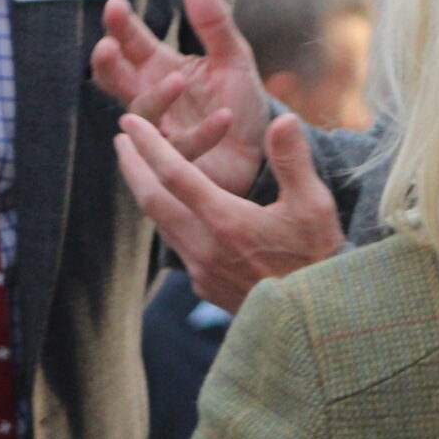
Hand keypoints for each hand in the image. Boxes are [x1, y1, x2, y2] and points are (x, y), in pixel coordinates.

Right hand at [90, 0, 267, 195]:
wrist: (263, 152)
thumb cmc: (239, 101)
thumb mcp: (233, 56)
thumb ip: (214, 21)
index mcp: (160, 68)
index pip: (131, 43)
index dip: (120, 26)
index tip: (115, 5)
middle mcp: (153, 98)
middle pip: (117, 80)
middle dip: (108, 64)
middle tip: (106, 47)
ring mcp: (162, 132)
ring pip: (142, 115)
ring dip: (157, 96)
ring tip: (178, 78)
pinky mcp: (180, 163)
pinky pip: (183, 148)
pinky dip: (203, 133)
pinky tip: (224, 117)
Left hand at [114, 112, 343, 313]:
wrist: (317, 320)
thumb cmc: (318, 259)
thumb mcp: (314, 206)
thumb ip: (293, 160)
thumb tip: (283, 118)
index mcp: (227, 221)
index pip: (174, 174)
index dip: (149, 145)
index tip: (129, 121)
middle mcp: (205, 247)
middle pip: (152, 200)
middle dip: (133, 167)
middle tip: (120, 140)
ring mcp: (201, 271)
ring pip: (161, 224)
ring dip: (146, 192)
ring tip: (140, 169)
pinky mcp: (205, 286)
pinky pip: (177, 245)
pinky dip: (167, 218)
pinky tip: (174, 209)